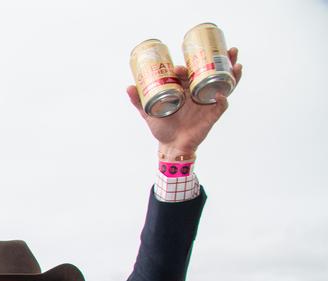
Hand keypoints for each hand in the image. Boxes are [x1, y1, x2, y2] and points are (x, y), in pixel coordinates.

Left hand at [125, 48, 241, 157]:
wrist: (171, 146)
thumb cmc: (162, 128)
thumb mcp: (148, 113)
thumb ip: (138, 101)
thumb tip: (128, 86)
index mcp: (185, 90)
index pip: (191, 73)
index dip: (188, 67)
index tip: (178, 68)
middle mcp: (198, 93)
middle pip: (213, 73)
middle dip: (222, 60)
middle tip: (227, 49)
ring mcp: (208, 103)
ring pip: (223, 85)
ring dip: (232, 74)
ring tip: (236, 62)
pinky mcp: (212, 115)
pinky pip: (221, 105)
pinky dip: (222, 100)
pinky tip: (221, 94)